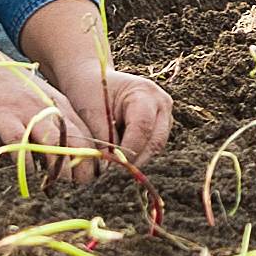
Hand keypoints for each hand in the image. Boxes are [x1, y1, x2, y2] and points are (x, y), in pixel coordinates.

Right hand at [0, 58, 99, 182]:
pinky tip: (28, 174)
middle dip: (81, 167)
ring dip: (58, 167)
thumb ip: (53, 123)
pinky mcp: (2, 114)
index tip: (94, 180)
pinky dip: (25, 160)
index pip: (87, 136)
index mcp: (60, 106)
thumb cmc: (8, 87)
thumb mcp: (39, 101)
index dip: (93, 160)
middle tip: (81, 188)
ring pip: (53, 142)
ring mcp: (26, 111)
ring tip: (58, 186)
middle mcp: (48, 108)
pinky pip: (19, 141)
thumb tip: (65, 156)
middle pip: (75, 140)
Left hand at [19, 0, 175, 166]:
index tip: (110, 167)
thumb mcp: (91, 112)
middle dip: (134, 160)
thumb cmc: (90, 92)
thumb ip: (102, 138)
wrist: (95, 81)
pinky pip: (151, 148)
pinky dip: (136, 156)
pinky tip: (118, 158)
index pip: (142, 127)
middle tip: (112, 174)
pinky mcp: (160, 128)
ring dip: (135, 160)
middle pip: (154, 141)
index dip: (128, 151)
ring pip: (154, 148)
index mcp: (145, 92)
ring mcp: (164, 116)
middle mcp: (161, 104)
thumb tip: (109, 166)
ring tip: (113, 166)